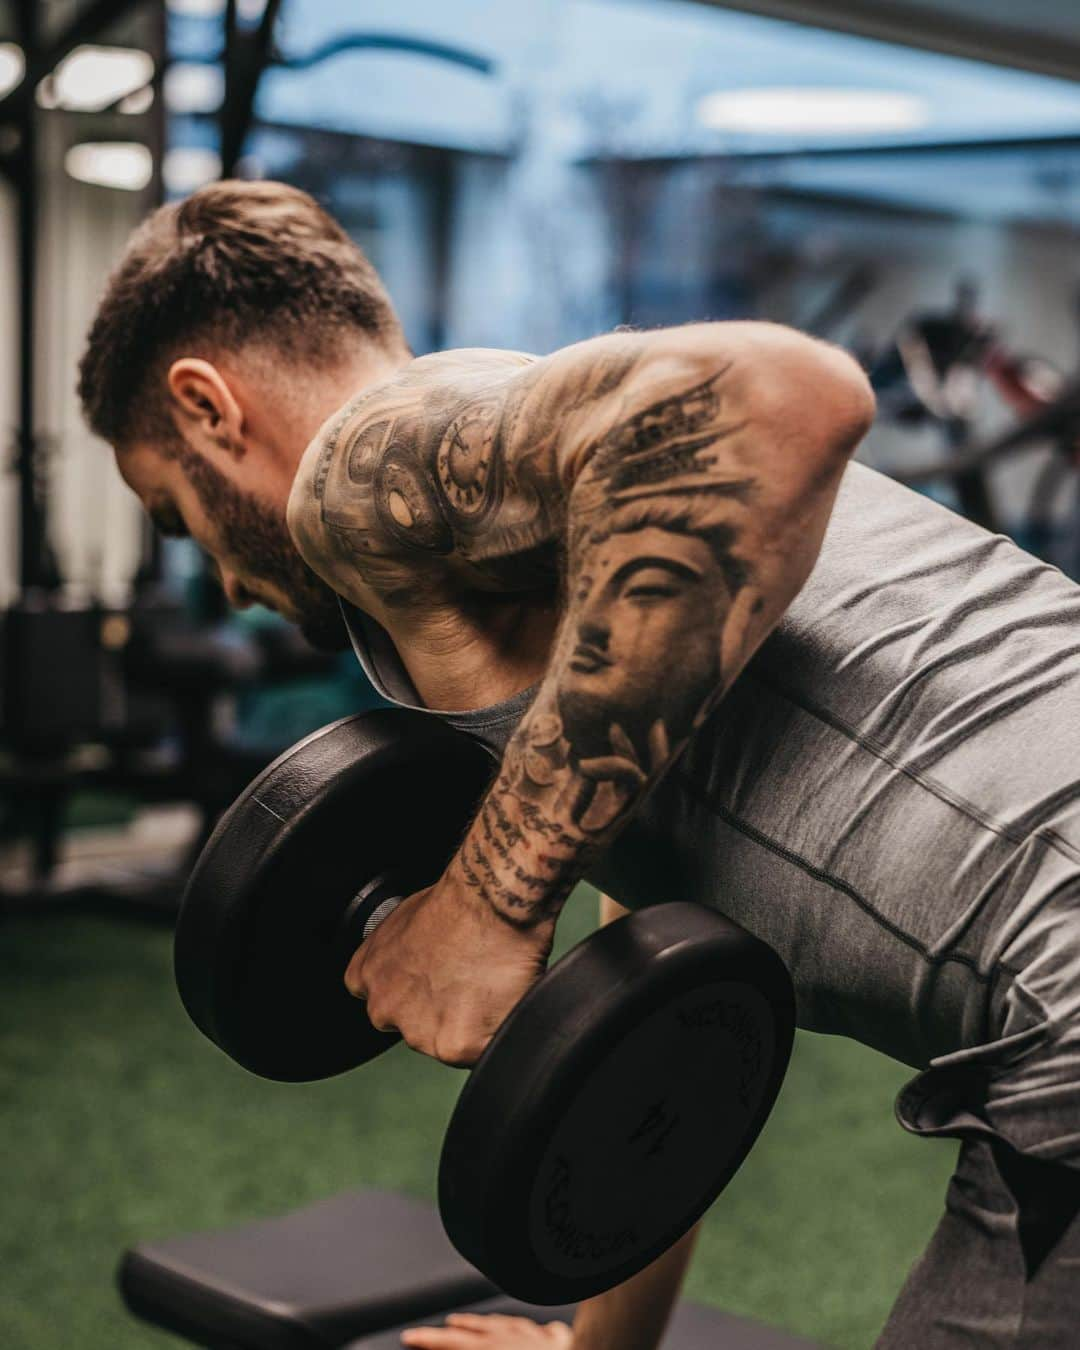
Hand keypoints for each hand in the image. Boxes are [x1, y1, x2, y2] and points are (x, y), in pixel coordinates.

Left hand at [344, 877, 553, 1065]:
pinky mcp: (455, 1047)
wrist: (491, 902)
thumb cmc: (459, 900)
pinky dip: (495, 1032)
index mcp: (367, 975)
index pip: (385, 1002)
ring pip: (448, 1043)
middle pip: (415, 1028)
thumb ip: (401, 955)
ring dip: (470, 1026)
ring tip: (490, 985)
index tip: (437, 983)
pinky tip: (503, 999)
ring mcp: (417, 1032)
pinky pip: (480, 1051)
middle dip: (441, 1014)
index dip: (417, 994)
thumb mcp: (408, 919)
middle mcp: (384, 1007)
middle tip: (470, 985)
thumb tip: (420, 965)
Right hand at [401, 1311, 572, 1347]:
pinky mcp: (563, 1341)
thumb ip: (472, 1347)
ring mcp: (540, 1338)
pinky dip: (529, 1329)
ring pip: (507, 1325)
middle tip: (436, 1329)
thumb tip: (457, 1333)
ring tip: (474, 1322)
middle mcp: (514, 1339)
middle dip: (455, 1329)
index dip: (430, 1340)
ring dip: (486, 1324)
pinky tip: (535, 1328)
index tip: (411, 1336)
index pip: (454, 1343)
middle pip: (478, 1330)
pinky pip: (540, 1330)